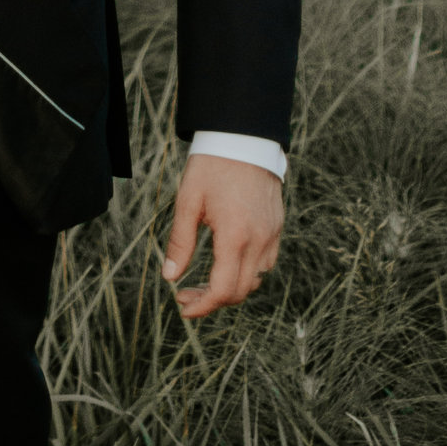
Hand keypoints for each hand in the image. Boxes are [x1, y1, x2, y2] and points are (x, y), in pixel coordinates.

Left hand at [161, 155, 283, 319]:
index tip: (184, 308)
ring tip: (204, 281)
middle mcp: (259, 240)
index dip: (202, 306)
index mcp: (235, 236)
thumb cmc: (212, 166)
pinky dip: (247, 271)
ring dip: (231, 288)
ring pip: (256, 279)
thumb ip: (180, 243)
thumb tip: (169, 277)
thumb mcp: (188, 202)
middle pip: (241, 291)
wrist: (244, 136)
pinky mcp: (277, 226)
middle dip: (212, 300)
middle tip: (186, 294)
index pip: (222, 290)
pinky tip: (227, 262)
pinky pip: (266, 262)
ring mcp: (272, 233)